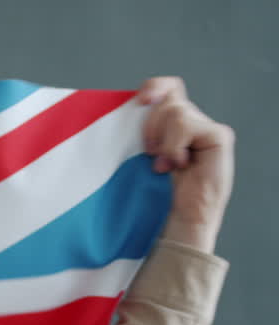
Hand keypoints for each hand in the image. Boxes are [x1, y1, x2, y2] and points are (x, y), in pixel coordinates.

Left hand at [137, 76, 233, 254]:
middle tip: (150, 154)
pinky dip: (174, 147)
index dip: (154, 87)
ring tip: (165, 164)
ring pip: (176, 113)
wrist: (184, 216)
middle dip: (150, 127)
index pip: (168, 88)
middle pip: (167, 101)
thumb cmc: (159, 192)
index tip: (140, 101)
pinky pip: (187, 127)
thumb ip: (141, 134)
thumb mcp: (141, 157)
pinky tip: (179, 164)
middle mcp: (192, 121)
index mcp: (174, 123)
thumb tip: (127, 114)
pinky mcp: (218, 135)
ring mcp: (207, 127)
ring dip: (163, 141)